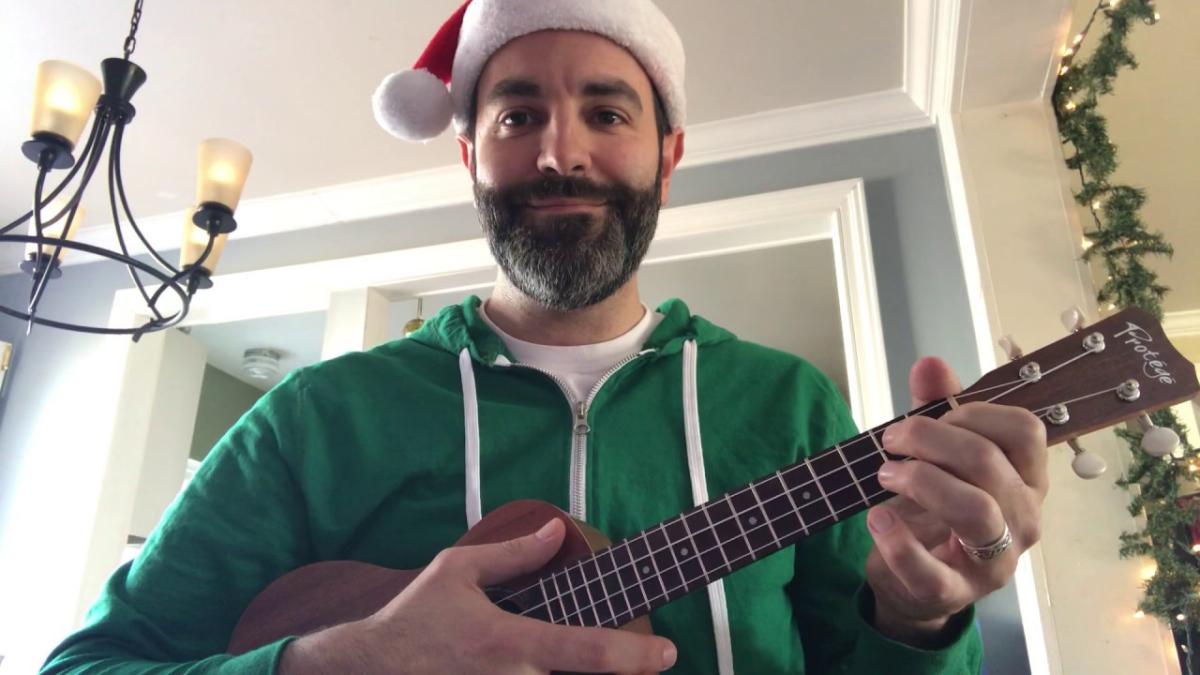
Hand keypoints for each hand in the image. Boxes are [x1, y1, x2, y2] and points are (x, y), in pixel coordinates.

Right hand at [279, 518, 676, 673]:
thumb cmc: (414, 618)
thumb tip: (556, 531)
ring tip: (607, 662)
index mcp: (508, 642)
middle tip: (648, 660)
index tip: (668, 653)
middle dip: (619, 672)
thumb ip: (511, 554)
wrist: (368, 668)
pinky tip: (559, 669)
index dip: (633, 655)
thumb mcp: (456, 570)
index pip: (585, 651)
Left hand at [864, 357, 1047, 646]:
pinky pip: (930, 570)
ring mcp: (995, 560)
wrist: (915, 581)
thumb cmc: (936, 507)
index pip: (1024, 430)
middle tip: (890, 441)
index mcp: (1026, 478)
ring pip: (973, 509)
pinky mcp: (955, 593)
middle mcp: (1023, 518)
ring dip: (919, 481)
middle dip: (929, 439)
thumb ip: (937, 407)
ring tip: (884, 476)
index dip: (973, 412)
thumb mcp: (936, 454)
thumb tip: (930, 364)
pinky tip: (876, 518)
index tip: (934, 417)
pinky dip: (896, 541)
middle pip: (987, 461)